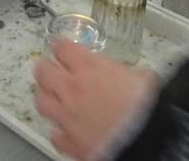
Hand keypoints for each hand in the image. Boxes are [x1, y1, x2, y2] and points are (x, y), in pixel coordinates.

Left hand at [34, 41, 160, 160]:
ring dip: (46, 97)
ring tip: (53, 97)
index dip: (61, 47)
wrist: (146, 140)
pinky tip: (66, 129)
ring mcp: (67, 116)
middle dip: (46, 68)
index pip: (61, 48)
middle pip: (43, 71)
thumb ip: (128, 73)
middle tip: (52, 69)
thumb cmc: (146, 108)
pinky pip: (55, 135)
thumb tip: (137, 76)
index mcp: (89, 67)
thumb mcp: (144, 78)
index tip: (62, 48)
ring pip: (42, 102)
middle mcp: (72, 89)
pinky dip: (59, 131)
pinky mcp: (70, 141)